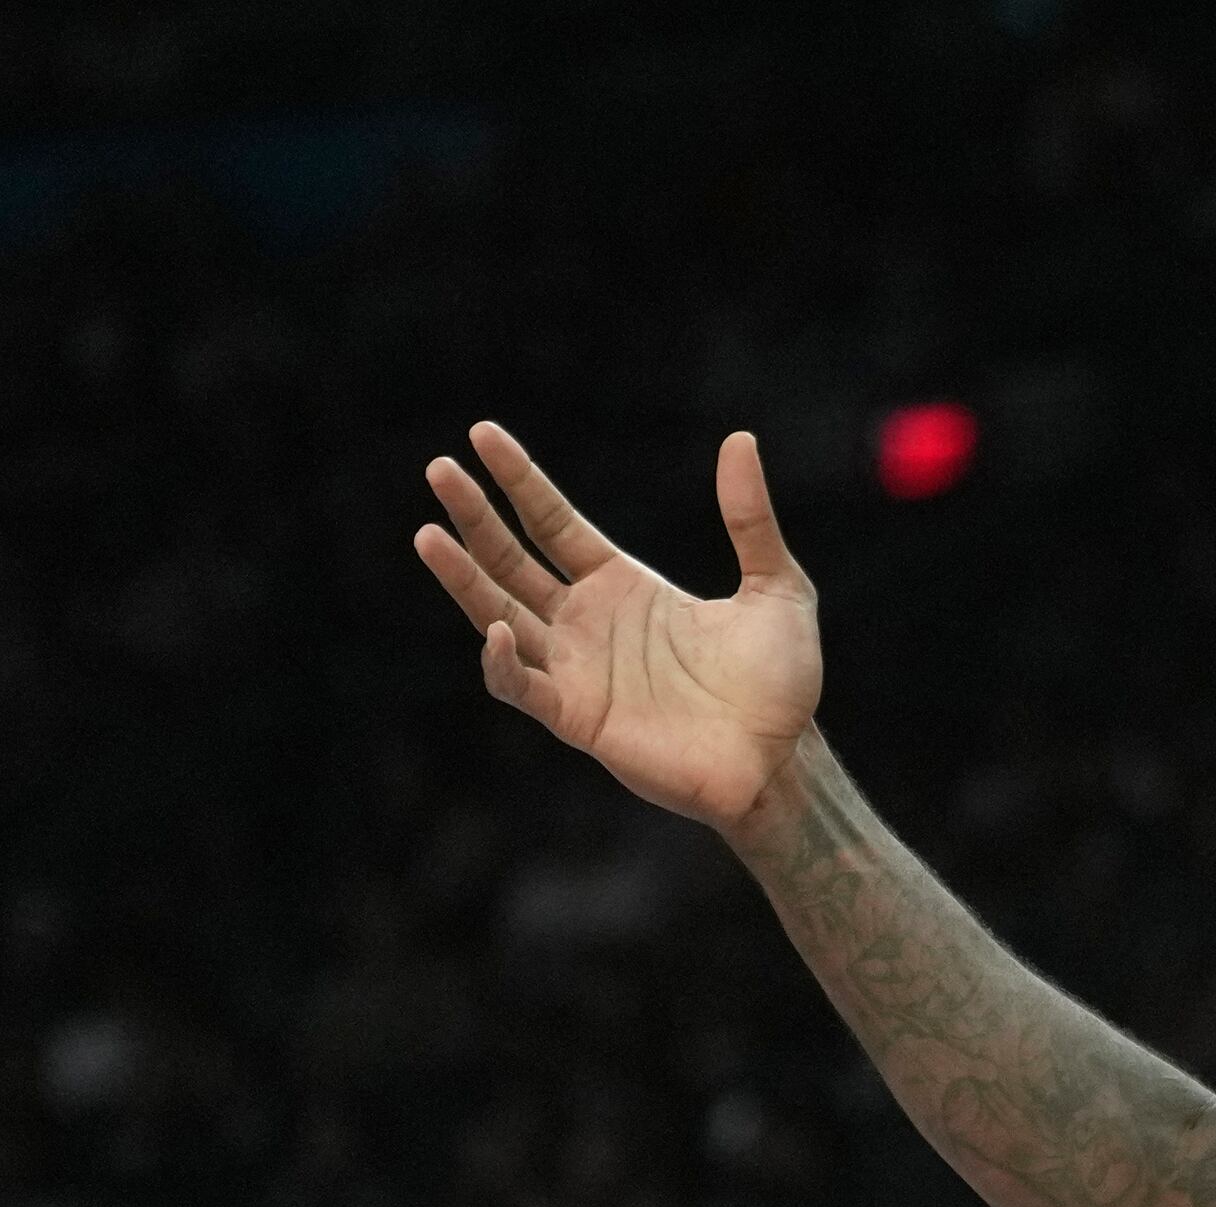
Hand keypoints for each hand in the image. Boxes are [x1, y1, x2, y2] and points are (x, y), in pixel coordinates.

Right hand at [414, 424, 822, 828]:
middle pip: (511, 559)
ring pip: (497, 614)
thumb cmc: (781, 682)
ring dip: (463, 578)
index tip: (483, 434)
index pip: (553, 522)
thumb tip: (740, 439)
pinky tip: (493, 626)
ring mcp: (576, 669)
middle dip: (474, 515)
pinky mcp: (576, 717)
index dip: (518, 480)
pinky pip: (521, 686)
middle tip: (439, 468)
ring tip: (429, 534)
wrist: (784, 759)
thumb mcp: (778, 587)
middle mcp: (587, 622)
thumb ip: (750, 519)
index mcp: (623, 585)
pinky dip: (500, 660)